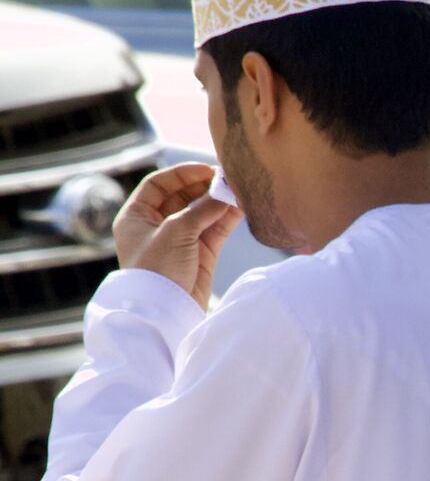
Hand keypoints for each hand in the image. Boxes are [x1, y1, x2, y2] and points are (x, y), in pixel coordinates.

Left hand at [113, 162, 240, 309]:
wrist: (166, 312)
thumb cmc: (157, 270)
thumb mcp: (175, 232)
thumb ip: (201, 209)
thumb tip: (226, 191)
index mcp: (136, 217)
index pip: (158, 185)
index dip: (181, 174)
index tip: (205, 169)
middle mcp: (157, 226)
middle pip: (182, 196)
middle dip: (204, 187)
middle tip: (227, 178)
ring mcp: (180, 240)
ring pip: (202, 213)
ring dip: (219, 201)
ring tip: (239, 190)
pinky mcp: (200, 255)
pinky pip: (215, 229)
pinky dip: (227, 218)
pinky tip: (241, 207)